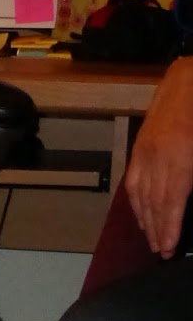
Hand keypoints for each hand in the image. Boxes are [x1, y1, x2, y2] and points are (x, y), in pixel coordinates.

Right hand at [124, 57, 192, 257]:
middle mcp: (158, 155)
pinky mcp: (141, 144)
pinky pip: (134, 180)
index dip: (169, 227)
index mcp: (181, 154)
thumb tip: (187, 197)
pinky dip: (136, 202)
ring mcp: (146, 149)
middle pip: (154, 202)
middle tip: (161, 251)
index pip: (171, 201)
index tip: (169, 250)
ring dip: (145, 220)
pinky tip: (141, 215)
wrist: (191, 69)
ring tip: (152, 240)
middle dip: (157, 230)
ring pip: (140, 194)